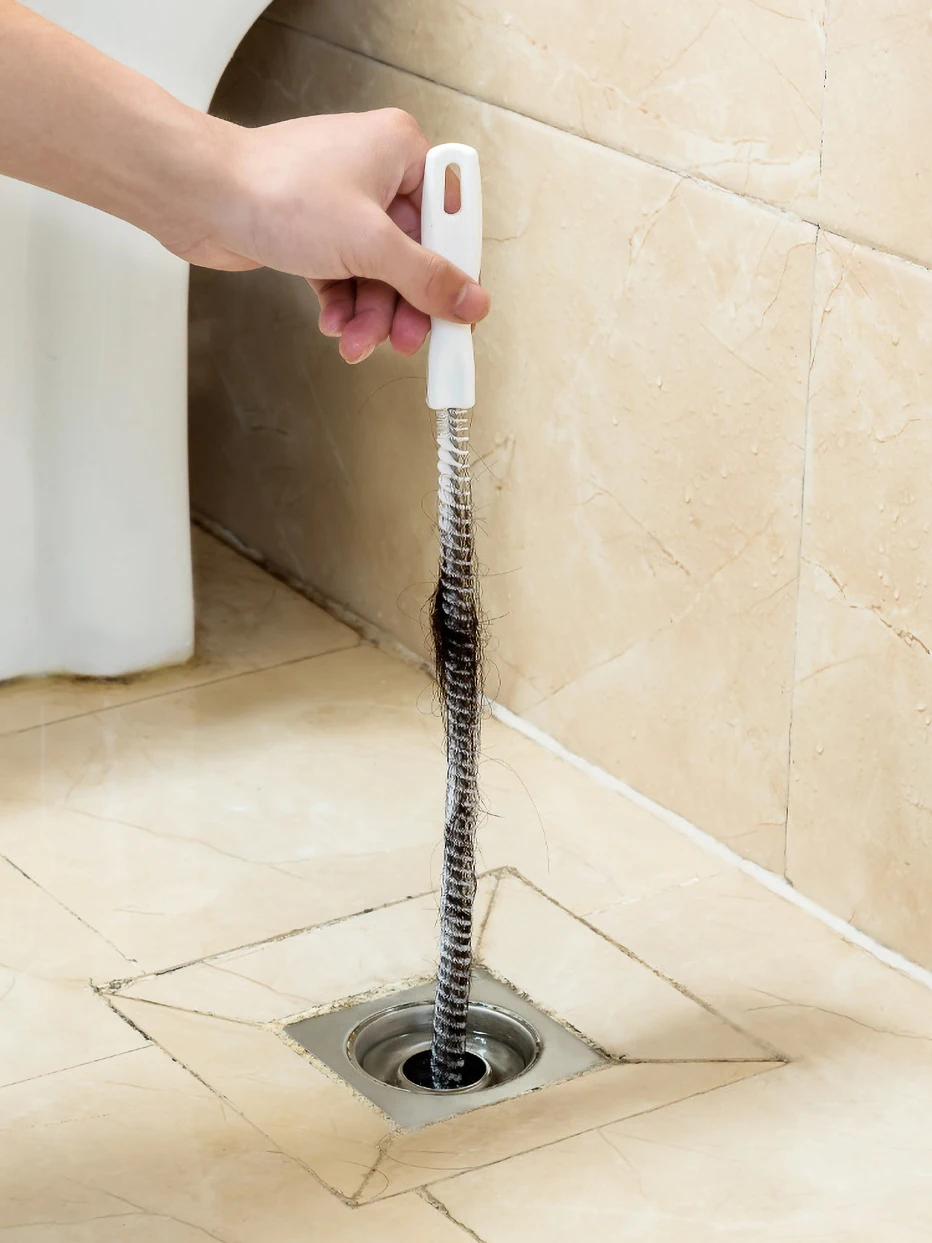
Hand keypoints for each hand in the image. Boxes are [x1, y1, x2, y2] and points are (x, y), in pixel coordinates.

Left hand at [169, 108, 489, 362]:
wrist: (200, 196)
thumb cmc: (273, 189)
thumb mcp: (370, 243)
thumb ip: (426, 278)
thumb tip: (470, 300)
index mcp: (400, 151)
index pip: (448, 223)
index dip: (454, 274)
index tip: (458, 316)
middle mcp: (375, 173)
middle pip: (413, 257)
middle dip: (403, 306)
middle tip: (403, 341)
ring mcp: (342, 203)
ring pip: (377, 273)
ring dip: (369, 315)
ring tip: (354, 340)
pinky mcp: (314, 230)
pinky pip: (346, 276)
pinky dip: (343, 305)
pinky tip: (333, 323)